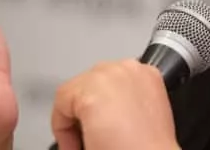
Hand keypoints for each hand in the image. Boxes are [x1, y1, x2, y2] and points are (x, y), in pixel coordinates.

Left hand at [52, 59, 178, 149]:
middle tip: (91, 137)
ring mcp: (110, 75)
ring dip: (75, 117)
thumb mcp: (143, 114)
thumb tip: (105, 111)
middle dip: (86, 110)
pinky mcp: (90, 89)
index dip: (102, 109)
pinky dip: (62, 126)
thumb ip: (127, 103)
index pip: (112, 82)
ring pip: (75, 90)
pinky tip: (78, 144)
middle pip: (92, 81)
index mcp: (147, 75)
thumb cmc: (146, 147)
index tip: (104, 129)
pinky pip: (61, 102)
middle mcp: (130, 69)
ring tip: (86, 142)